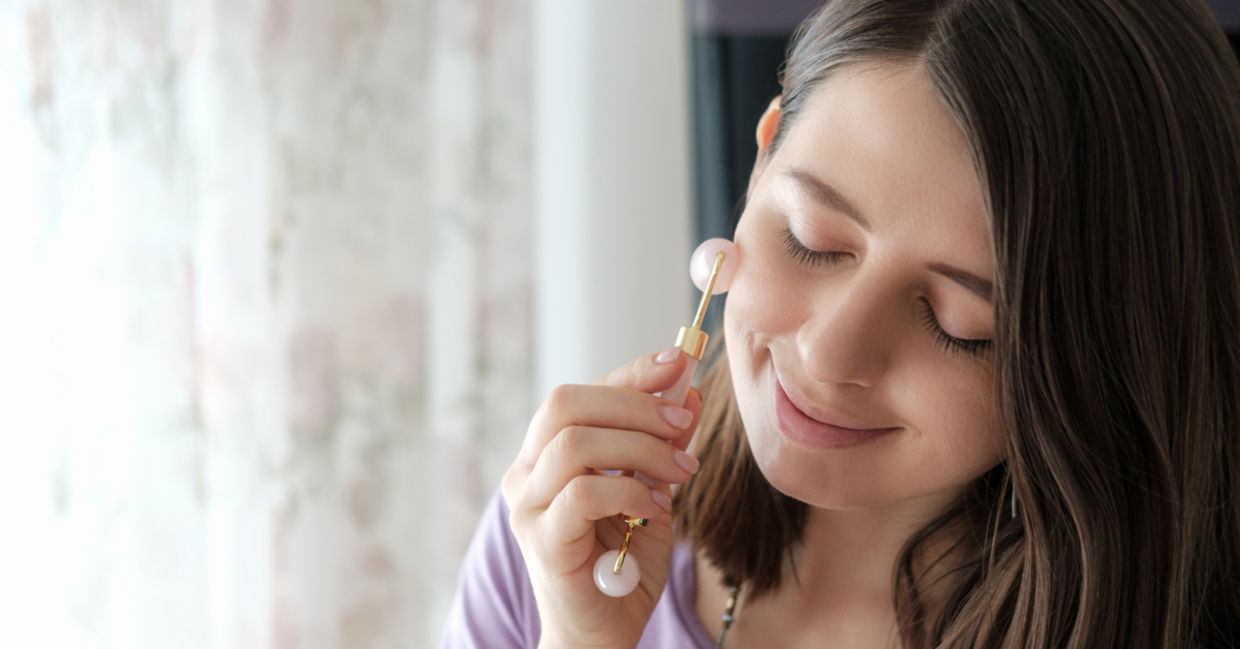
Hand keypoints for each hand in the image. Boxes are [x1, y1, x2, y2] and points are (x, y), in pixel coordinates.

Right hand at [501, 348, 702, 648]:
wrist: (601, 635)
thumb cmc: (621, 566)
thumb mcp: (651, 493)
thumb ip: (661, 445)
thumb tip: (686, 390)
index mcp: (546, 455)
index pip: (580, 393)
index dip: (630, 373)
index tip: (679, 361)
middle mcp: (526, 474)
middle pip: (565, 404)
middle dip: (634, 404)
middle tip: (683, 423)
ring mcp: (528, 507)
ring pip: (575, 443)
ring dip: (640, 448)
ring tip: (681, 469)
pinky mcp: (543, 541)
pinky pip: (583, 494)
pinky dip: (631, 492)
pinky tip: (658, 507)